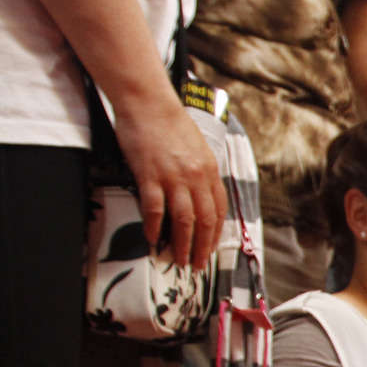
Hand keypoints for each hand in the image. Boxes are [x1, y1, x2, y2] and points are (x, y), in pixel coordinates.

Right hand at [114, 91, 224, 268]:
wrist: (148, 101)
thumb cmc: (169, 122)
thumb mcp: (197, 148)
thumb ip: (200, 172)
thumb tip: (200, 195)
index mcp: (209, 170)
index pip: (218, 210)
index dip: (215, 234)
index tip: (211, 249)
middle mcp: (196, 177)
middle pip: (205, 221)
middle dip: (203, 247)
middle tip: (197, 264)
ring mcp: (173, 177)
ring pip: (184, 220)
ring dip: (182, 244)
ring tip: (179, 260)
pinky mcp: (150, 175)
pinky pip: (156, 209)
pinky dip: (155, 227)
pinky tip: (152, 239)